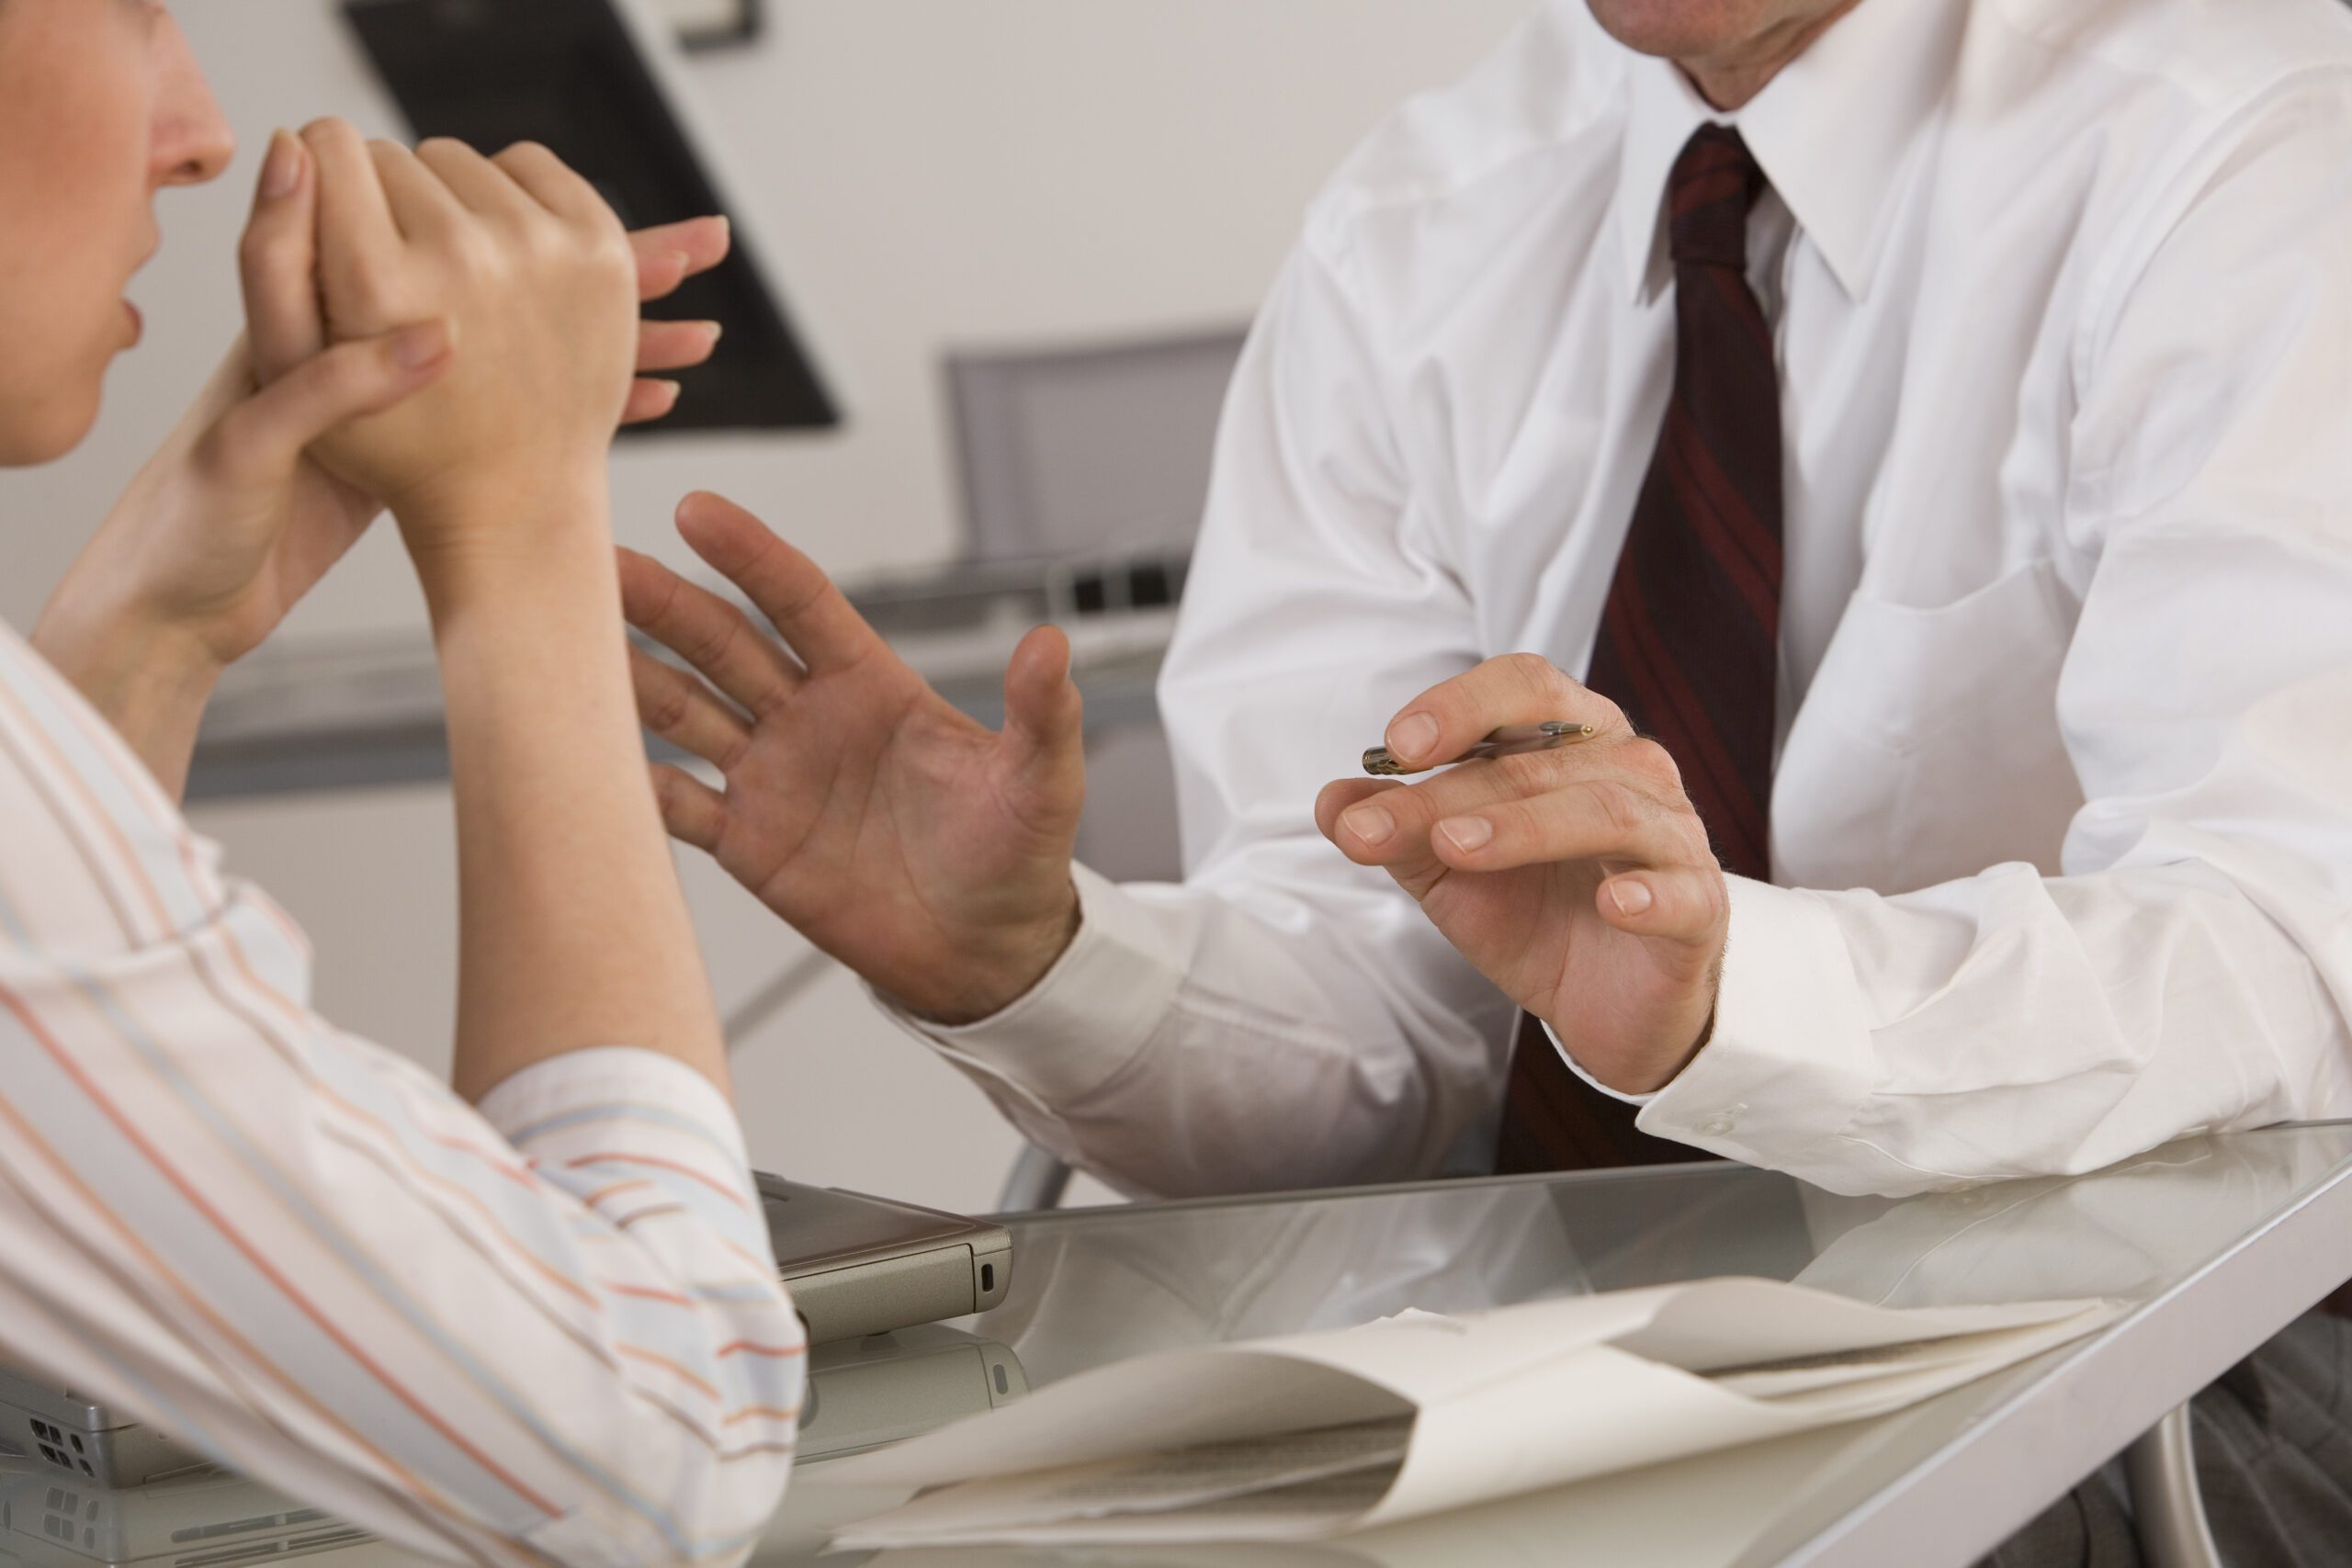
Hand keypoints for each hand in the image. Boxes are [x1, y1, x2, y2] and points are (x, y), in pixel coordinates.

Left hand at [35, 128, 734, 791]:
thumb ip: (326, 388)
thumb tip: (433, 339)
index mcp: (320, 322)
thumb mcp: (252, 447)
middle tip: (687, 257)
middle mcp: (376, 343)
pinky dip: (585, 394)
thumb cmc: (197, 525)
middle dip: (593, 270)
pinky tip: (656, 396)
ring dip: (607, 328)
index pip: (424, 237)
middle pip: (501, 278)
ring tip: (697, 329)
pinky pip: (522, 401)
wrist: (186, 606)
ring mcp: (410, 397)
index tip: (572, 225)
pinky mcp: (427, 449)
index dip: (497, 220)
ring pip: (527, 338)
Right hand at [619, 493, 1087, 1022]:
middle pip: (720, 644)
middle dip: (660, 602)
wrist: (986, 958)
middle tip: (595, 564)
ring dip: (628, 676)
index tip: (697, 510)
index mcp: (872, 685)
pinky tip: (587, 759)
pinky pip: (677, 804)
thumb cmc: (1016, 860)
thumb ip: (1040, 714)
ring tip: (561, 644)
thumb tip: (1053, 645)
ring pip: (682, 709)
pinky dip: (634, 782)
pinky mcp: (749, 842)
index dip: (749, 557)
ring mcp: (771, 777)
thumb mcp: (1040, 783)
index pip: (799, 602)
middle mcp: (809, 719)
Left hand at [1315, 655, 1730, 1095]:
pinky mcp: (1698, 910)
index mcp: (1572, 740)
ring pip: (1606, 811)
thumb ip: (1396, 830)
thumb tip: (1334, 802)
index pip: (1525, 687)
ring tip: (1457, 849)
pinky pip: (1681, 891)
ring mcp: (1671, 838)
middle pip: (1546, 758)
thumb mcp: (1449, 872)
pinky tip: (1609, 904)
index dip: (1461, 705)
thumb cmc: (1539, 914)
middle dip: (1454, 792)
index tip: (1395, 747)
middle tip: (1386, 825)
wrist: (1606, 1004)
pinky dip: (1648, 894)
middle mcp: (1630, 770)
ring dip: (1525, 826)